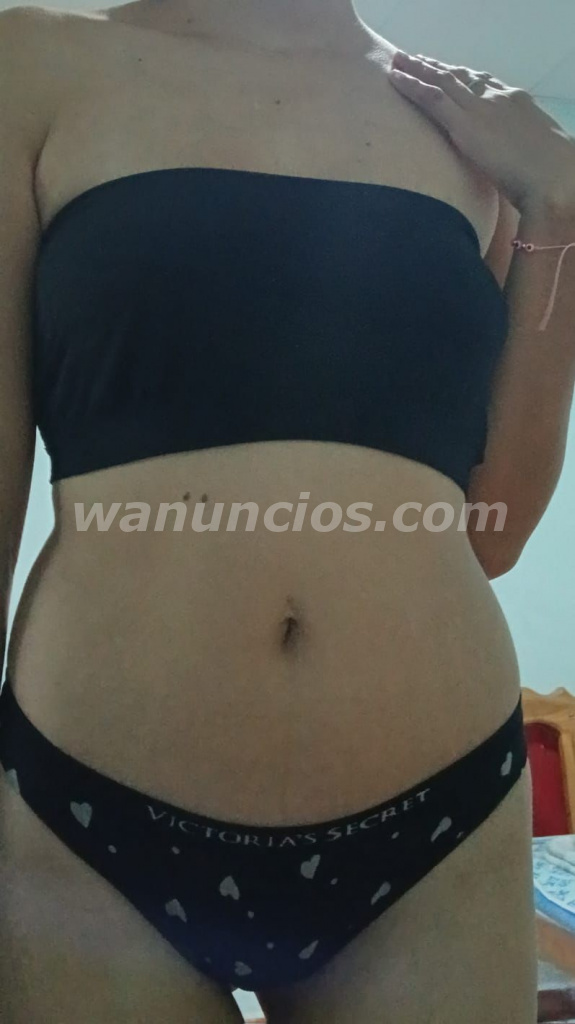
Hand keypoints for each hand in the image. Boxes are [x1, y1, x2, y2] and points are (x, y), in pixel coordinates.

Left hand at [388, 50, 574, 213]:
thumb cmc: (550, 176)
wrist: (552, 177)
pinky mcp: (464, 124)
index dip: (461, 75)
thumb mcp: (533, 153)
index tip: (447, 70)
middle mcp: (496, 97)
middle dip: (437, 67)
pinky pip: (431, 98)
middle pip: (460, 76)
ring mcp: (479, 108)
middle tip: (416, 58)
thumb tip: (510, 162)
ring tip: (399, 61)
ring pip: (441, 81)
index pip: (483, 82)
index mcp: (516, 101)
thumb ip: (516, 149)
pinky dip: (411, 86)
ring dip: (417, 69)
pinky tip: (395, 78)